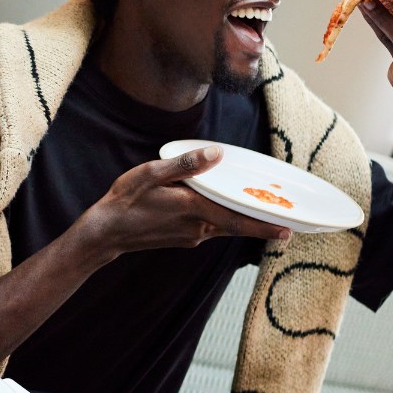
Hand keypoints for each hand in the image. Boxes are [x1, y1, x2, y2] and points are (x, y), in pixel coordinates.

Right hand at [75, 146, 289, 262]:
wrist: (105, 233)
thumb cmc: (125, 201)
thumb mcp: (150, 175)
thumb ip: (185, 165)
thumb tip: (216, 153)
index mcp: (193, 209)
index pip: (237, 219)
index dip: (264, 226)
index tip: (287, 231)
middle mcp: (197, 227)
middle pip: (237, 226)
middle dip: (261, 225)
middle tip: (285, 227)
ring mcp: (190, 236)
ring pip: (225, 228)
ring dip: (243, 222)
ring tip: (259, 214)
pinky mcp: (183, 239)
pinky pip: (212, 229)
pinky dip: (224, 221)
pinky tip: (221, 211)